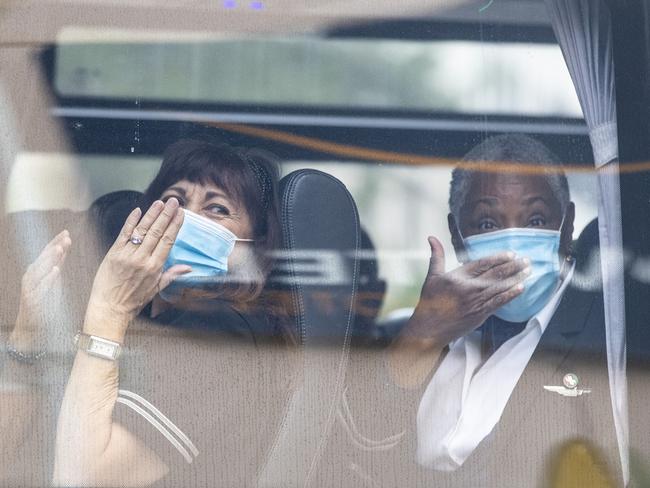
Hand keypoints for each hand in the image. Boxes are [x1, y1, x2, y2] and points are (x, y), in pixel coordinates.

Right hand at [11, 230, 71, 349]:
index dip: (55, 242)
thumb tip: (63, 247)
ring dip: (50, 258)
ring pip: (40, 270)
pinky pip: (41, 287)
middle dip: (54, 246)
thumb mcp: (52, 279)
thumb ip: (56, 264)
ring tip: (60, 248)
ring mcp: (30, 288)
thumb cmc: (43, 302)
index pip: (46, 253)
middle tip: (65, 237)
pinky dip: (48, 278)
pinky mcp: (32, 300)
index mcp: (37, 271)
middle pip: (43, 259)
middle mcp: (31, 277)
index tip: (66, 232)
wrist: (31, 326)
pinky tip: (55, 270)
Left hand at [84, 199, 189, 341]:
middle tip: (174, 202)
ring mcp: (127, 255)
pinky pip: (124, 234)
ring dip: (152, 215)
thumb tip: (188, 268)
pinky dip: (131, 221)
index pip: (168, 241)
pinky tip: (138, 211)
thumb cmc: (134, 301)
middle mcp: (142, 259)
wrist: (110, 308)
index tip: (181, 214)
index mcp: (155, 267)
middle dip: (166, 215)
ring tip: (160, 203)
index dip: (175, 226)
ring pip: (142, 230)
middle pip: (157, 232)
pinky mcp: (114, 253)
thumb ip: (172, 275)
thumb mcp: (156, 289)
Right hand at [403, 236, 529, 347]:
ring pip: (500, 287)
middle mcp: (468, 288)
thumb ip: (436, 256)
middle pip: (495, 274)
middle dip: (512, 266)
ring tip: (528, 271)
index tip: (511, 254)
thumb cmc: (430, 302)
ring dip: (516, 278)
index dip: (498, 258)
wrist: (430, 328)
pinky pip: (499, 302)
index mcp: (458, 277)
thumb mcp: (432, 276)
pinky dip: (510, 295)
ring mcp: (475, 302)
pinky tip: (521, 288)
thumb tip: (432, 238)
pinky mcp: (480, 314)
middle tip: (525, 260)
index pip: (482, 264)